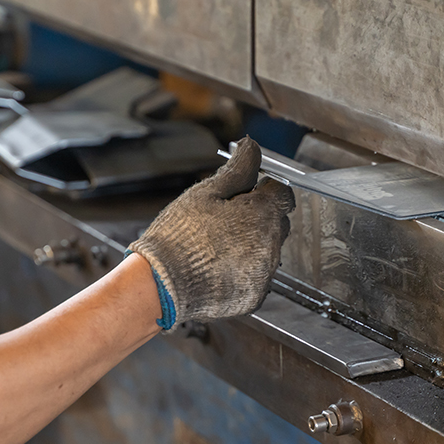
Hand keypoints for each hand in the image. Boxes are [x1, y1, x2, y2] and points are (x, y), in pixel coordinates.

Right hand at [129, 137, 294, 330]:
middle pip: (277, 223)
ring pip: (268, 251)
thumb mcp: (205, 193)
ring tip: (216, 246)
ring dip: (251, 245)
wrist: (160, 284)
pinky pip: (257, 278)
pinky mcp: (254, 297)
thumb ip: (237, 169)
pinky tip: (217, 267)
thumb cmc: (179, 236)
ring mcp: (264, 275)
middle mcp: (271, 246)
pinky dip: (243, 271)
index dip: (265, 189)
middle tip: (225, 220)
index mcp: (262, 214)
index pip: (283, 193)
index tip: (248, 192)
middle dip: (259, 217)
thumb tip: (251, 146)